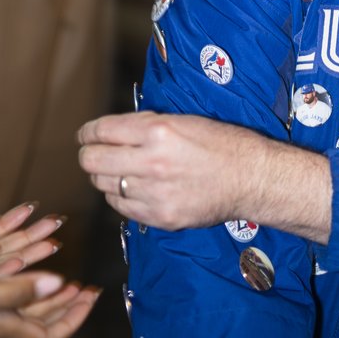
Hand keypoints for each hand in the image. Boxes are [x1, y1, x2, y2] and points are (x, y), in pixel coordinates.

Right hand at [0, 264, 98, 337]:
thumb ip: (17, 290)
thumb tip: (59, 285)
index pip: (48, 336)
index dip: (73, 319)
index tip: (90, 296)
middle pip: (38, 321)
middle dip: (64, 303)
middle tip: (83, 285)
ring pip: (20, 305)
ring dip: (43, 288)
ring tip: (60, 270)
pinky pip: (1, 292)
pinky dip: (18, 278)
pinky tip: (20, 261)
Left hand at [76, 111, 331, 241]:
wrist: (252, 179)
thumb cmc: (223, 143)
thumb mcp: (184, 120)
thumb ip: (147, 125)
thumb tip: (114, 131)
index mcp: (158, 131)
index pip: (101, 131)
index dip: (88, 132)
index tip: (87, 135)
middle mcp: (152, 162)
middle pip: (92, 161)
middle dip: (89, 155)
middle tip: (95, 153)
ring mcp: (154, 193)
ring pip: (103, 185)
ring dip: (106, 176)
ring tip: (120, 171)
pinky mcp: (160, 217)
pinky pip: (122, 207)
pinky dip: (122, 196)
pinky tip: (135, 189)